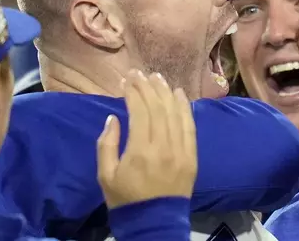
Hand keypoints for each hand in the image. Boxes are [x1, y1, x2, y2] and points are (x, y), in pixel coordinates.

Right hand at [97, 70, 197, 208]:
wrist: (155, 224)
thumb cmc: (126, 199)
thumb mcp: (105, 175)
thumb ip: (106, 144)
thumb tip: (114, 117)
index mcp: (140, 151)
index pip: (140, 111)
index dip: (134, 91)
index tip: (127, 79)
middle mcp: (164, 147)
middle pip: (159, 107)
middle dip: (148, 87)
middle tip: (140, 73)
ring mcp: (181, 150)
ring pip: (175, 113)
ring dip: (166, 92)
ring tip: (157, 77)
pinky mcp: (192, 156)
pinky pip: (190, 126)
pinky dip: (185, 107)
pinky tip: (179, 94)